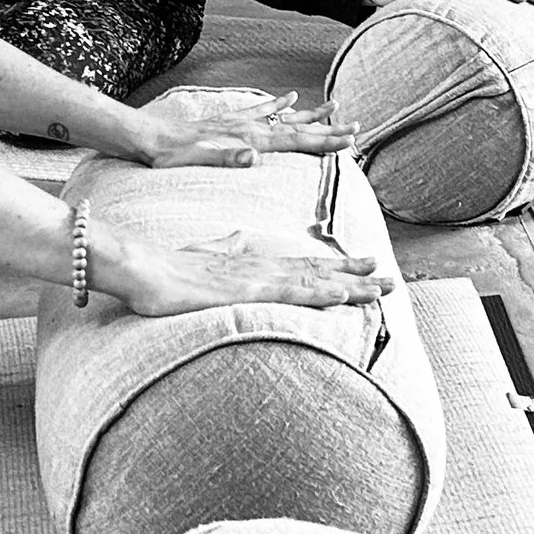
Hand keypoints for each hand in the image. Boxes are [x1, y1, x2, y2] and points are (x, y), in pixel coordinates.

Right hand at [95, 223, 391, 316]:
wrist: (144, 267)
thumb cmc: (168, 268)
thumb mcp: (202, 256)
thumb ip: (222, 246)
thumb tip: (235, 237)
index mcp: (253, 263)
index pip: (303, 265)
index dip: (336, 265)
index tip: (364, 264)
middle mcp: (263, 267)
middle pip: (318, 270)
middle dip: (355, 275)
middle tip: (389, 279)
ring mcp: (258, 278)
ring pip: (315, 281)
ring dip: (351, 285)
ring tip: (382, 288)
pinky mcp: (248, 290)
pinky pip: (293, 293)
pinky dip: (322, 294)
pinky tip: (344, 296)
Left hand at [128, 93, 352, 167]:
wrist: (148, 138)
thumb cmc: (170, 155)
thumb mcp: (195, 161)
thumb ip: (226, 157)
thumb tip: (255, 156)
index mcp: (248, 139)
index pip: (295, 140)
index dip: (324, 142)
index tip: (350, 141)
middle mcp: (249, 128)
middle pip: (298, 128)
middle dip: (328, 129)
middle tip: (357, 127)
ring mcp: (240, 122)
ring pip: (285, 117)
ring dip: (310, 115)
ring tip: (335, 106)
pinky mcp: (229, 121)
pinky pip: (262, 110)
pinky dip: (279, 104)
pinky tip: (290, 97)